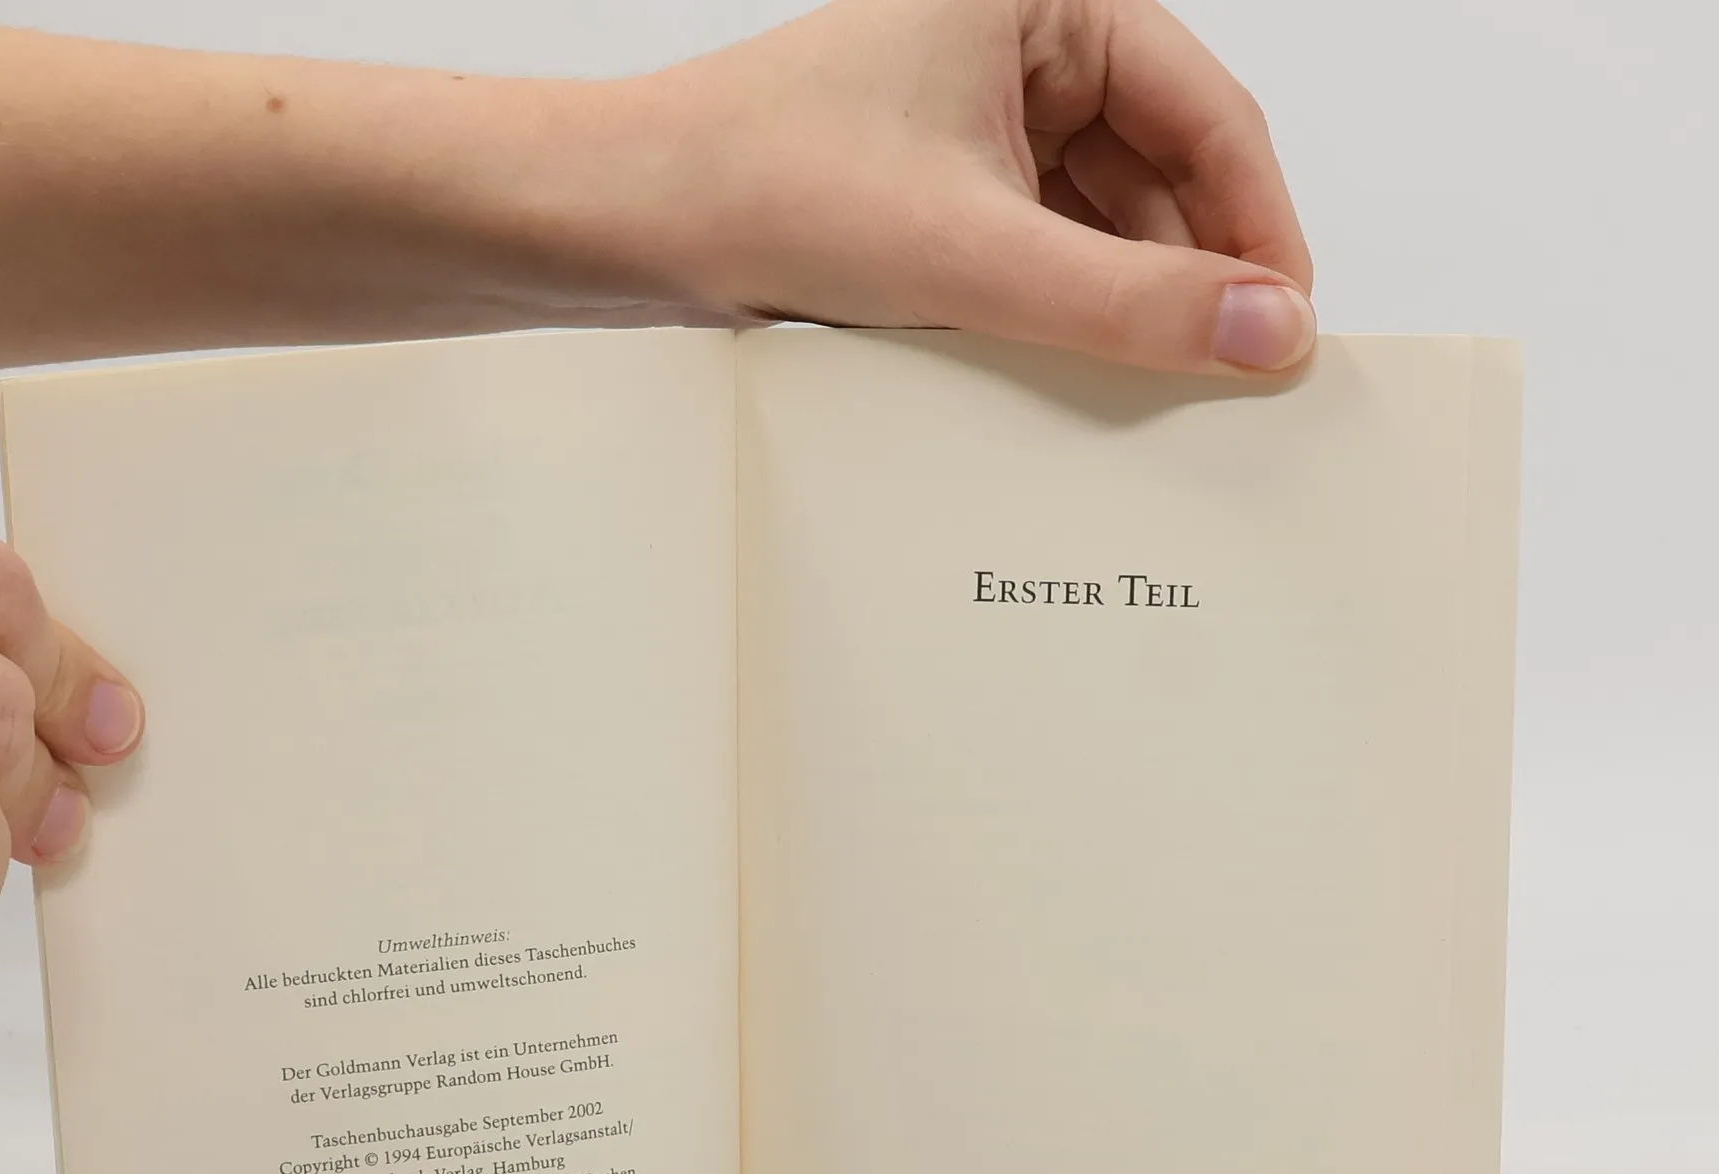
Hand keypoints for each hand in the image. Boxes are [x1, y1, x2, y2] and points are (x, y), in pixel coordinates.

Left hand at [639, 0, 1315, 374]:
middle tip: (1224, 383)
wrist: (625, 222)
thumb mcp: (971, 254)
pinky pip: (1039, 248)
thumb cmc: (761, 185)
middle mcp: (1020, 44)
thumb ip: (1127, 302)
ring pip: (1101, 219)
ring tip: (1147, 392)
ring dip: (1123, 302)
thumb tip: (1264, 333)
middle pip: (1163, 172)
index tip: (1284, 332)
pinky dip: (1061, 310)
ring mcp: (979, 118)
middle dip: (1190, 276)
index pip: (1209, 116)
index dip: (1258, 231)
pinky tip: (1073, 374)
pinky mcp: (939, 186)